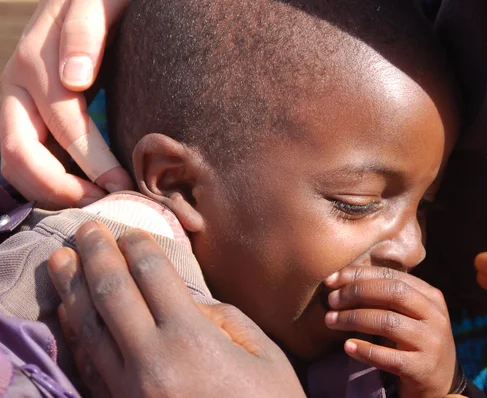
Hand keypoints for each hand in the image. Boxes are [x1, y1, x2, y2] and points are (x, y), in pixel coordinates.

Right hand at [0, 0, 132, 208]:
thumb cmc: (104, 1)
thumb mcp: (99, 1)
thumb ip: (86, 29)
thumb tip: (75, 80)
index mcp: (35, 62)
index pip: (62, 126)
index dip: (94, 162)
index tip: (125, 185)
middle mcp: (17, 85)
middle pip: (18, 153)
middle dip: (61, 187)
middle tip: (105, 204)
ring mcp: (16, 101)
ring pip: (12, 161)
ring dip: (49, 191)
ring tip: (94, 204)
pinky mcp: (25, 113)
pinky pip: (24, 156)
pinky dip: (46, 182)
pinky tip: (80, 191)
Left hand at [48, 221, 304, 397]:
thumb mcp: (263, 355)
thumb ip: (225, 318)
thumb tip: (187, 303)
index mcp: (192, 340)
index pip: (152, 276)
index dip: (139, 246)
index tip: (131, 232)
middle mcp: (151, 361)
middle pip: (112, 293)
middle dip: (97, 254)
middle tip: (88, 229)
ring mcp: (128, 389)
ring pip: (88, 328)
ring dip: (73, 289)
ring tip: (62, 261)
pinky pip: (89, 366)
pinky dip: (76, 333)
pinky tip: (70, 313)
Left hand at [324, 266, 456, 397]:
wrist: (441, 383)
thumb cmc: (414, 341)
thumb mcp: (408, 314)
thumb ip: (386, 297)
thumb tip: (341, 281)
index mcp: (430, 296)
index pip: (391, 275)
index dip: (358, 274)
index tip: (331, 280)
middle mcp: (434, 316)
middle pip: (391, 293)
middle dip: (356, 292)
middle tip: (331, 300)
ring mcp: (431, 342)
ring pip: (388, 322)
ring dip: (353, 318)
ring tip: (330, 321)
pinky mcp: (422, 368)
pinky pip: (389, 357)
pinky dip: (365, 350)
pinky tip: (348, 346)